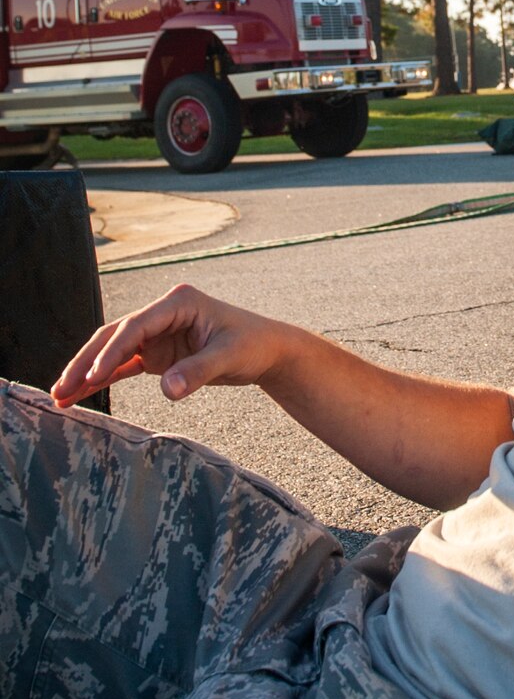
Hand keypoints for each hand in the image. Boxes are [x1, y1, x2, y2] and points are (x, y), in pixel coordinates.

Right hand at [51, 283, 293, 407]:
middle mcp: (162, 314)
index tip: (94, 375)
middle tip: (61, 388)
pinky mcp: (157, 353)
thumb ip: (198, 372)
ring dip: (87, 372)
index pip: (136, 326)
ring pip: (112, 351)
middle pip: (114, 336)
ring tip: (61, 396)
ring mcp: (157, 333)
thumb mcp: (230, 356)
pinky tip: (80, 394)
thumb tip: (167, 391)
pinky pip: (123, 366)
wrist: (268, 350)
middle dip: (86, 362)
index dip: (113, 350)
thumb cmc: (254, 345)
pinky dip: (103, 379)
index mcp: (178, 302)